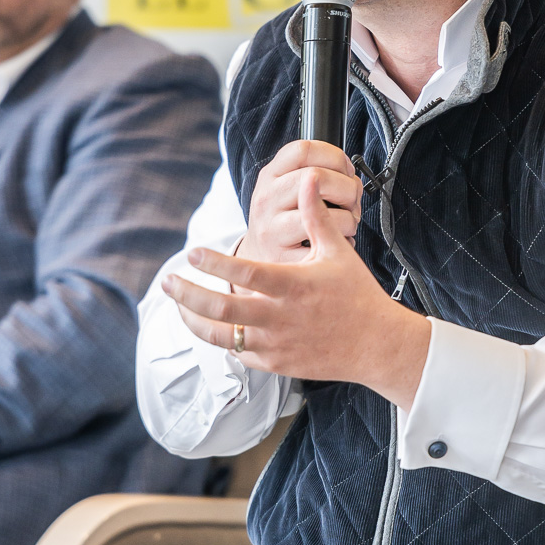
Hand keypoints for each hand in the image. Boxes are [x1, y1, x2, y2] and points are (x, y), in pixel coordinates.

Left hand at [162, 169, 430, 409]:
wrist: (377, 345)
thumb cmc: (358, 296)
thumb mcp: (338, 253)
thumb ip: (315, 217)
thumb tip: (309, 179)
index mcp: (292, 286)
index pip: (245, 272)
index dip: (215, 262)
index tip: (192, 253)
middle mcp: (279, 318)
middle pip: (221, 309)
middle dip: (187, 295)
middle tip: (167, 281)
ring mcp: (275, 345)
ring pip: (222, 337)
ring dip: (194, 321)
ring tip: (178, 308)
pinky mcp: (276, 364)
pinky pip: (239, 354)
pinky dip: (223, 340)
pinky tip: (213, 326)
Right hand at [238, 140, 363, 266]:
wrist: (259, 259)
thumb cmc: (280, 221)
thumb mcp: (283, 188)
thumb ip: (310, 173)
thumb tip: (349, 173)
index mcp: (270, 176)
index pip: (304, 150)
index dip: (335, 156)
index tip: (346, 170)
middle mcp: (267, 198)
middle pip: (316, 175)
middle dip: (348, 188)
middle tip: (352, 201)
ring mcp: (272, 228)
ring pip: (323, 211)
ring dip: (348, 218)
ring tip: (347, 223)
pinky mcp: (282, 255)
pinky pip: (323, 242)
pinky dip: (342, 241)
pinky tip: (339, 240)